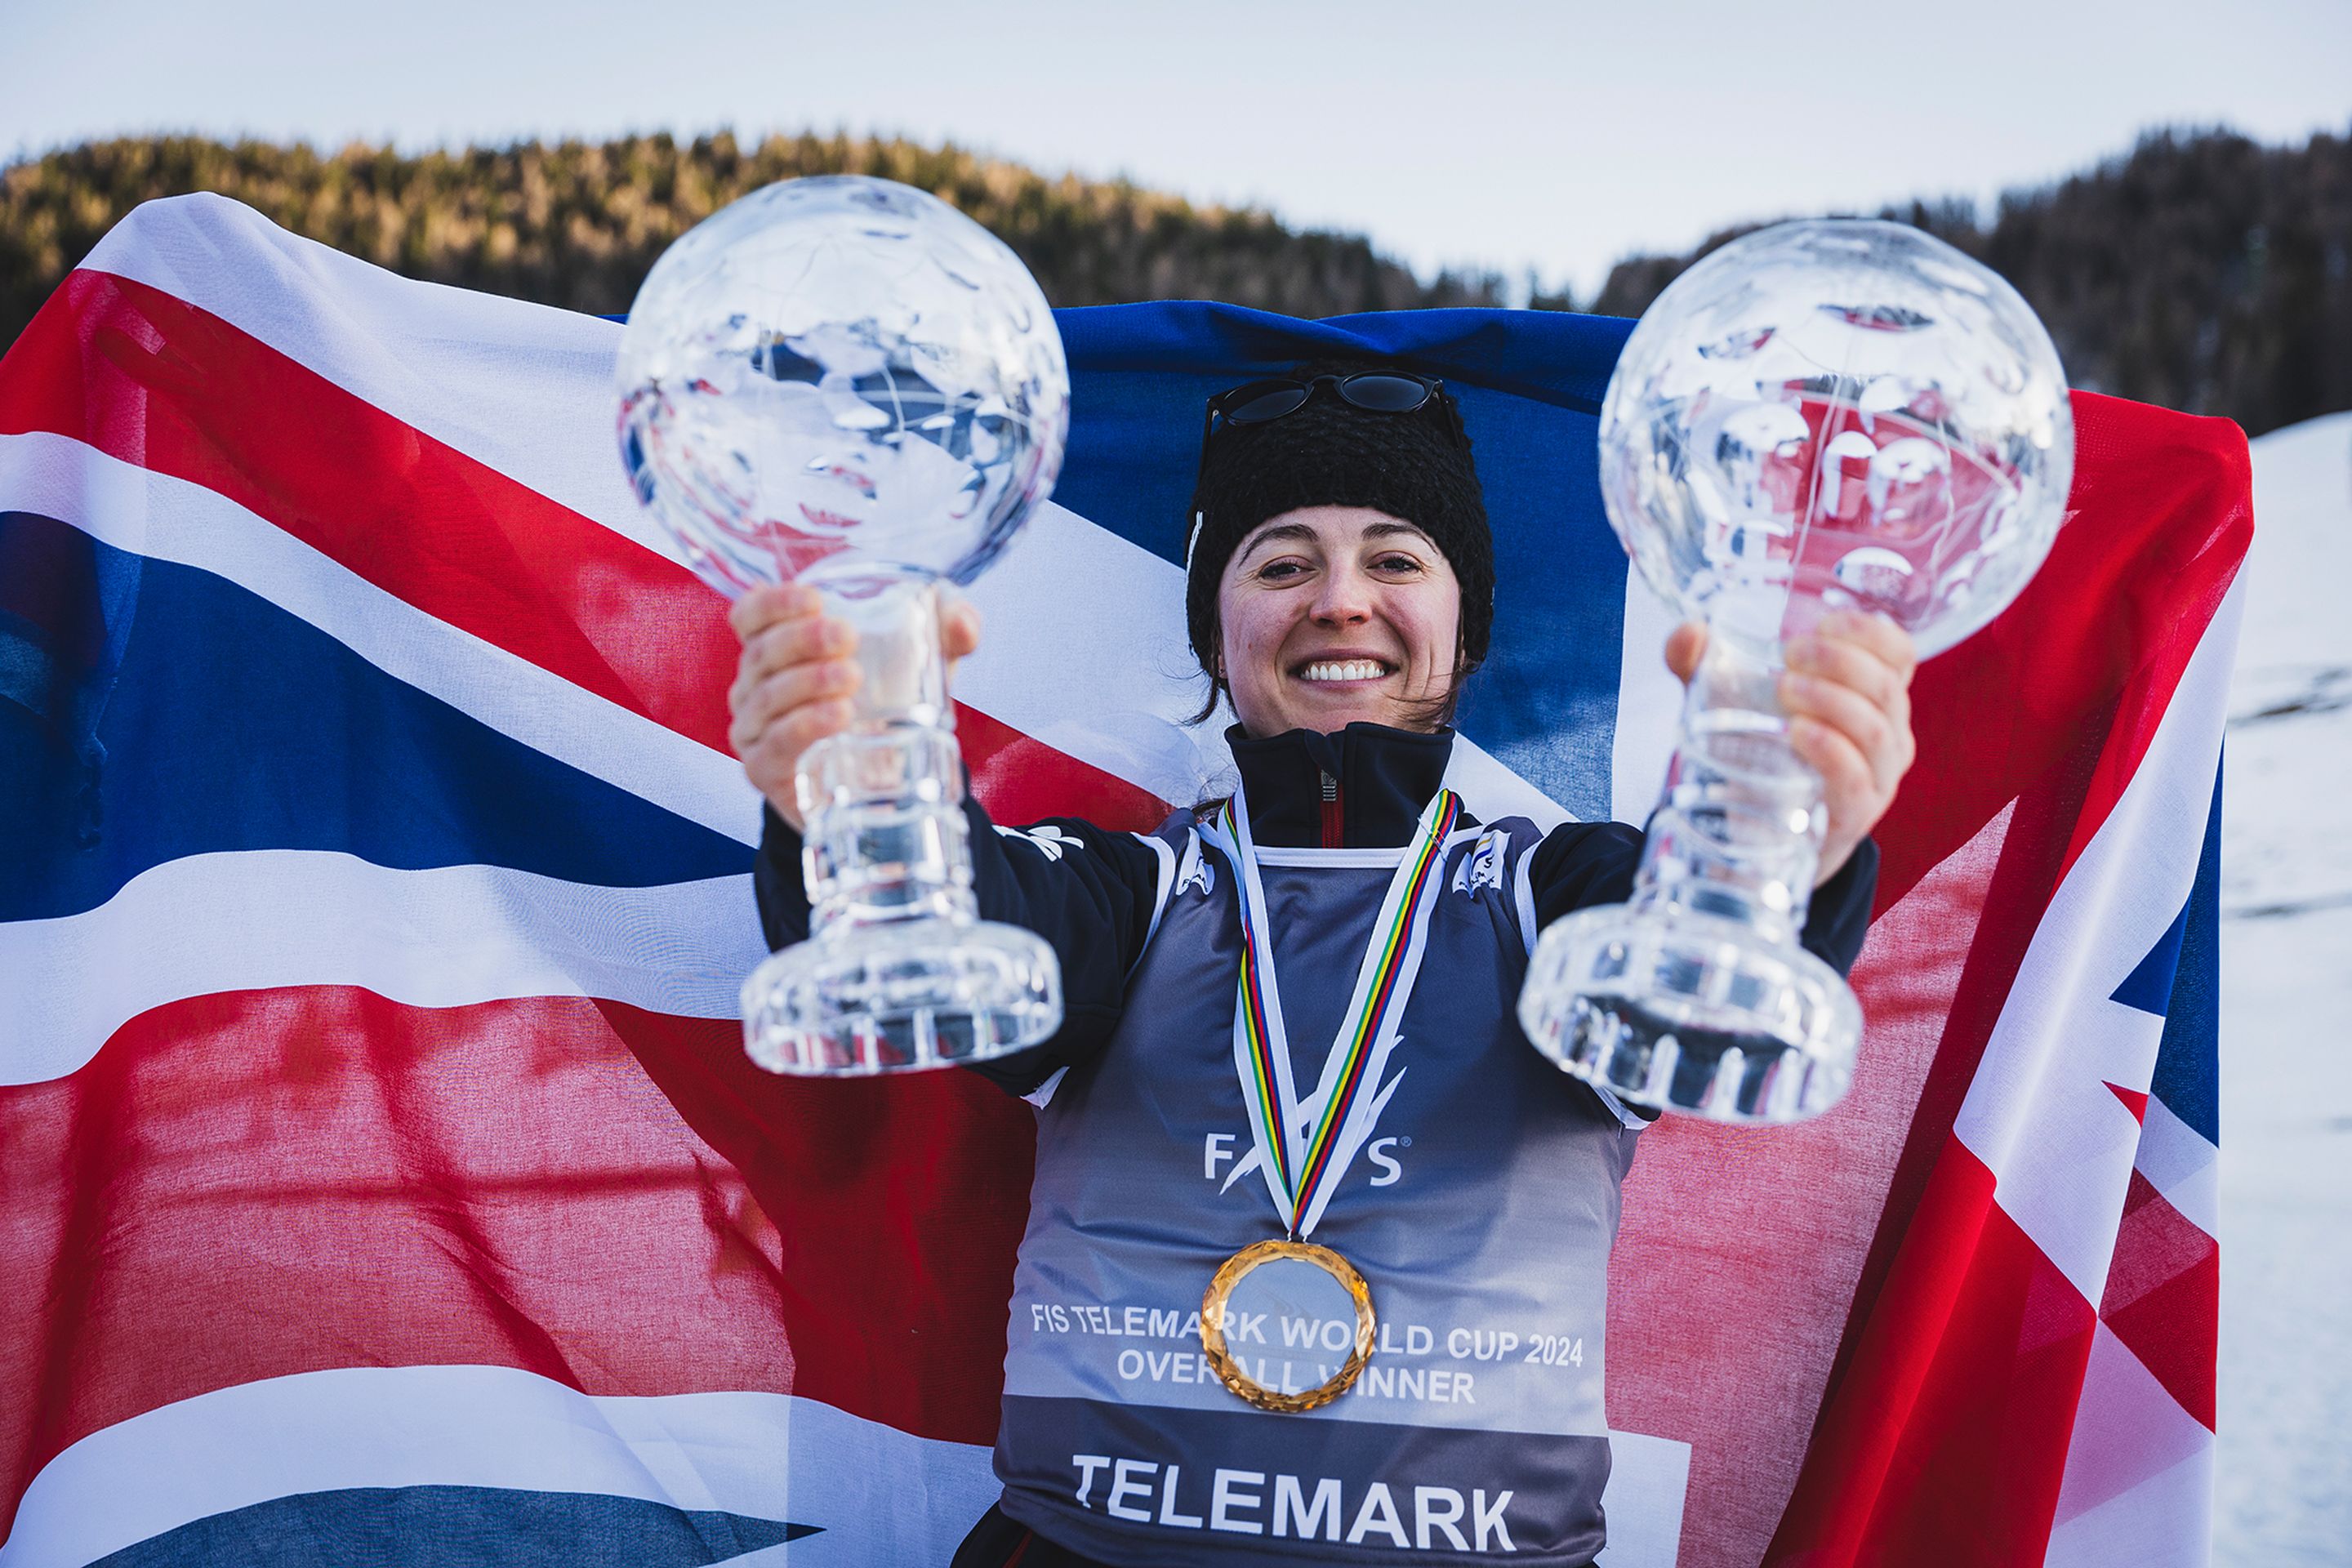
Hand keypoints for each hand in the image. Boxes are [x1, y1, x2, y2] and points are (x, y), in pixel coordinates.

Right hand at [727, 583, 982, 830]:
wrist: (884, 782)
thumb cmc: (891, 702)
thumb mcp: (921, 659)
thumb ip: (947, 632)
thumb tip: (964, 623)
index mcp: (779, 646)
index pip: (751, 614)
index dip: (773, 602)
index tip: (815, 599)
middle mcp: (756, 684)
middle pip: (761, 652)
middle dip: (801, 639)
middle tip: (847, 637)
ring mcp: (756, 728)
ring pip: (768, 697)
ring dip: (807, 682)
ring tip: (853, 678)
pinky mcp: (766, 769)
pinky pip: (775, 743)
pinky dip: (804, 726)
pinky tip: (838, 715)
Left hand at [1663, 612, 1918, 884]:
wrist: (1764, 833)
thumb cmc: (1760, 753)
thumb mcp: (1733, 703)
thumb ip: (1704, 666)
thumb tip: (1688, 634)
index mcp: (1872, 697)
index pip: (1898, 653)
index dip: (1870, 631)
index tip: (1824, 622)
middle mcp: (1887, 732)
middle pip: (1884, 686)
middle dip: (1839, 660)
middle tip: (1790, 654)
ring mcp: (1877, 776)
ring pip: (1874, 729)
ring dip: (1831, 700)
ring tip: (1785, 688)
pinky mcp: (1856, 814)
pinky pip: (1856, 778)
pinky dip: (1830, 749)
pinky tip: (1797, 732)